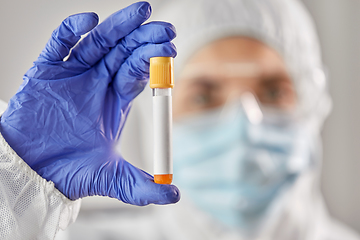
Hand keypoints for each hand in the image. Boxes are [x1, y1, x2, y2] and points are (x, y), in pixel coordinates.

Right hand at [0, 1, 179, 204]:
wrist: (31, 171)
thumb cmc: (69, 171)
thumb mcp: (110, 178)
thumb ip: (140, 186)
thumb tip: (174, 196)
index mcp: (115, 101)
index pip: (138, 71)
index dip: (153, 60)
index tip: (171, 49)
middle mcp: (97, 83)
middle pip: (124, 52)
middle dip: (144, 39)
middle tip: (164, 28)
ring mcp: (72, 74)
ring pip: (98, 42)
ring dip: (118, 27)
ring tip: (142, 12)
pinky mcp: (45, 72)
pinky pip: (59, 46)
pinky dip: (70, 31)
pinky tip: (89, 21)